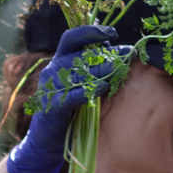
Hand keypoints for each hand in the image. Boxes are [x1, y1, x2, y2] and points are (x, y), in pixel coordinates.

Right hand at [7, 24, 131, 172]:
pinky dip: (87, 91)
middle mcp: (52, 71)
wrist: (46, 141)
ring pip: (77, 73)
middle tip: (126, 55)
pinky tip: (102, 88)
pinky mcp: (52, 107)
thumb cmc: (68, 110)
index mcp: (58, 62)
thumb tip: (114, 50)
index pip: (72, 38)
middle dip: (105, 54)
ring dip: (100, 70)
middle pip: (80, 55)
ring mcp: (50, 89)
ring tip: (118, 69)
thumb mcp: (79, 85)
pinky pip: (70, 95)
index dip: (91, 31)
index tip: (113, 33)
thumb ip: (91, 68)